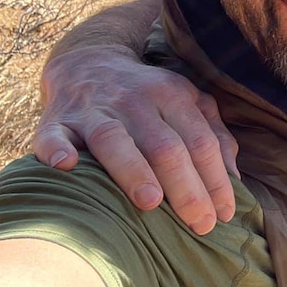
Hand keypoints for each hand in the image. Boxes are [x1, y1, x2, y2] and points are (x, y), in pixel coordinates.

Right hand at [32, 45, 239, 234]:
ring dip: (132, 169)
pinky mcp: (55, 120)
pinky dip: (56, 149)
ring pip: (114, 139)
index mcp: (172, 95)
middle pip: (164, 145)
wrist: (87, 62)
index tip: (224, 215)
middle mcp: (134, 100)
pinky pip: (53, 134)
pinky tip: (67, 165)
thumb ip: (214, 134)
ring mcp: (93, 110)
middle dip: (186, 187)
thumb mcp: (186, 102)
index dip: (216, 179)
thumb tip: (234, 176)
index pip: (200, 141)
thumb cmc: (146, 96)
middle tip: (200, 224)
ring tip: (150, 201)